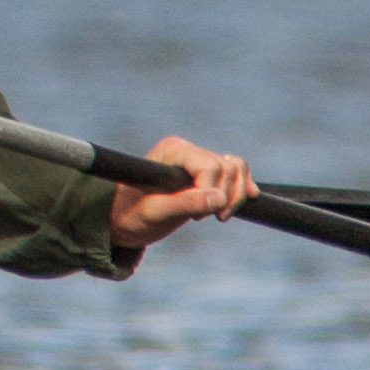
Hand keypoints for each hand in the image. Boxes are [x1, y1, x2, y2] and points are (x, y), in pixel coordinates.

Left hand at [105, 136, 254, 256]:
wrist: (123, 219)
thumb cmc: (130, 214)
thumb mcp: (154, 213)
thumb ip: (185, 203)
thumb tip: (219, 199)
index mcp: (172, 151)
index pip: (211, 165)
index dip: (212, 192)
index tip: (196, 218)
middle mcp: (187, 150)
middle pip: (228, 167)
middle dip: (225, 197)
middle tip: (201, 219)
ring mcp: (197, 160)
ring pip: (237, 167)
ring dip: (236, 194)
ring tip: (220, 216)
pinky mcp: (205, 173)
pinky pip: (236, 171)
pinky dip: (243, 186)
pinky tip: (246, 198)